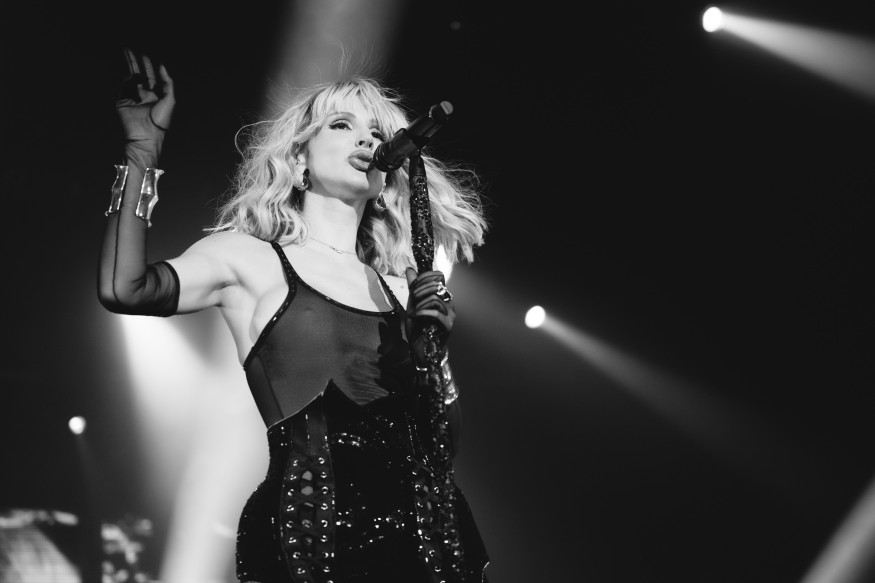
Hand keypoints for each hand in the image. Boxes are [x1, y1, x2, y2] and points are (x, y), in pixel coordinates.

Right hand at [116, 48, 174, 165]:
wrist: (146, 135)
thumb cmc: (161, 121)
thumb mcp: (170, 100)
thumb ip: (168, 83)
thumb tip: (162, 66)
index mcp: (155, 96)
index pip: (151, 77)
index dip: (148, 66)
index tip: (145, 55)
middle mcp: (143, 95)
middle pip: (138, 75)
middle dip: (135, 62)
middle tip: (130, 50)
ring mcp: (131, 98)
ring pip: (130, 79)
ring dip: (131, 68)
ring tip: (131, 56)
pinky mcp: (122, 101)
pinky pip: (124, 87)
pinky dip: (129, 80)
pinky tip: (134, 77)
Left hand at [405, 268, 454, 366]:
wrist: (420, 349)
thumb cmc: (418, 326)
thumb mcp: (412, 304)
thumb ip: (413, 287)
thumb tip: (410, 268)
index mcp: (442, 296)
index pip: (439, 276)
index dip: (425, 276)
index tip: (413, 285)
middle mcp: (449, 303)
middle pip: (438, 284)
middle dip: (421, 288)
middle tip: (412, 297)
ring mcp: (450, 314)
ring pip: (436, 298)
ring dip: (420, 303)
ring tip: (413, 311)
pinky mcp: (448, 325)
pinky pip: (436, 312)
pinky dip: (423, 312)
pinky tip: (415, 316)